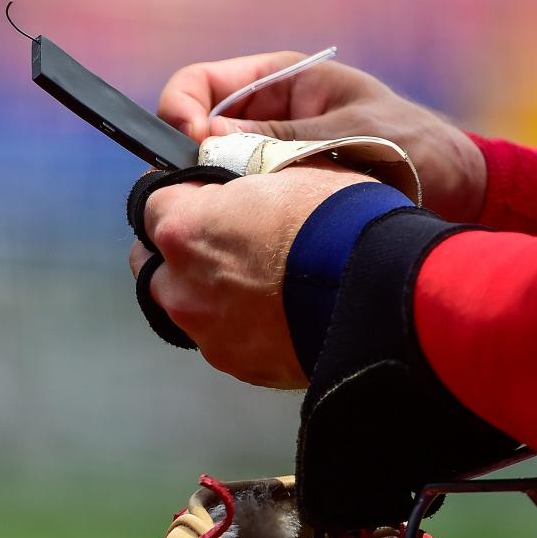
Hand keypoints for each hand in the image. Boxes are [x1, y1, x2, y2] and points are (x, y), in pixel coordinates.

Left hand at [128, 157, 372, 388]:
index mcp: (186, 227)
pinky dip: (240, 325)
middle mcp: (183, 285)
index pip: (152, 200)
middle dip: (181, 249)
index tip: (206, 193)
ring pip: (187, 306)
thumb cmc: (340, 221)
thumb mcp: (293, 171)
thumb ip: (246, 178)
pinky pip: (224, 339)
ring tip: (258, 282)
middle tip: (228, 239)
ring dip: (207, 291)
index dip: (182, 193)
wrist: (384, 292)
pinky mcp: (240, 366)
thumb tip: (240, 180)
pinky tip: (278, 312)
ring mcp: (208, 332)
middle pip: (155, 262)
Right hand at [157, 52, 485, 221]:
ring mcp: (276, 158)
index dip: (183, 107)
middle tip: (202, 191)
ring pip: (220, 173)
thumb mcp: (349, 132)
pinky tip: (250, 231)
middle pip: (201, 132)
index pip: (204, 83)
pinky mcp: (288, 195)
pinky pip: (248, 202)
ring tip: (232, 214)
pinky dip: (242, 214)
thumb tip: (211, 141)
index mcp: (282, 80)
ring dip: (218, 191)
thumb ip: (284, 137)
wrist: (455, 186)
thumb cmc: (414, 144)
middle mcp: (270, 117)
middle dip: (194, 158)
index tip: (189, 143)